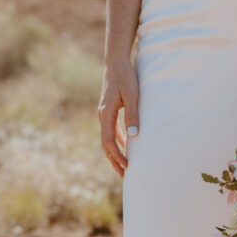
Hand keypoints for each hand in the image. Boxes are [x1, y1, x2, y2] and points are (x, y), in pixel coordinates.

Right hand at [98, 58, 137, 177]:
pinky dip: (117, 141)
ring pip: (107, 138)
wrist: (116, 62)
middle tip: (124, 175)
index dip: (117, 155)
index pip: (109, 141)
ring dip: (115, 152)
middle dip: (114, 160)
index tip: (127, 166)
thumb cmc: (126, 76)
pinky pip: (111, 131)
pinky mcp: (108, 111)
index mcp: (106, 113)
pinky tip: (126, 146)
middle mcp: (102, 115)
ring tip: (124, 165)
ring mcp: (104, 113)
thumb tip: (134, 135)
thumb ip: (133, 115)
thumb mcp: (133, 95)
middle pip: (106, 144)